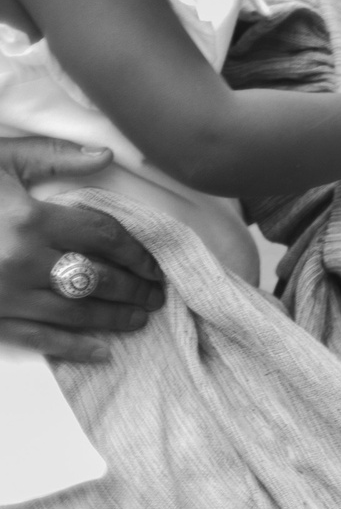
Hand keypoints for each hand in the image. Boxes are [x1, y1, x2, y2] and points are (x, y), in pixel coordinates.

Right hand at [0, 138, 163, 361]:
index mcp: (29, 219)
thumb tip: (105, 156)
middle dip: (134, 289)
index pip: (104, 238)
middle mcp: (20, 262)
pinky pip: (35, 338)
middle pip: (97, 279)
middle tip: (158, 295)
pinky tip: (101, 353)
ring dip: (114, 319)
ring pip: (74, 313)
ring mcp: (2, 294)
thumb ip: (50, 157)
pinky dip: (71, 348)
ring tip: (140, 318)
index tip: (154, 263)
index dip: (137, 252)